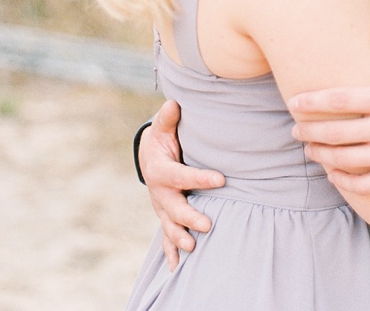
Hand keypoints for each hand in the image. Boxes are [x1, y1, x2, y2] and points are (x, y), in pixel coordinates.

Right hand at [139, 100, 224, 269]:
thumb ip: (168, 118)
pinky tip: (177, 267)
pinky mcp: (165, 215)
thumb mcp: (164, 127)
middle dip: (190, 217)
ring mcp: (161, 207)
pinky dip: (170, 252)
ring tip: (193, 247)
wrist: (149, 156)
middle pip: (174, 207)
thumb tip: (174, 103)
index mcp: (161, 170)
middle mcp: (159, 192)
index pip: (181, 175)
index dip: (200, 178)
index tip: (221, 179)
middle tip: (208, 223)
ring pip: (169, 225)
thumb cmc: (162, 140)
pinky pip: (166, 236)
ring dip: (180, 237)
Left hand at [288, 20, 369, 192]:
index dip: (314, 101)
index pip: (343, 99)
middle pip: (338, 132)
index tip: (294, 102)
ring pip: (346, 160)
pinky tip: (332, 173)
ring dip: (321, 155)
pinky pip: (364, 184)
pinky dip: (343, 181)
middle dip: (310, 131)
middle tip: (294, 129)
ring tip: (308, 149)